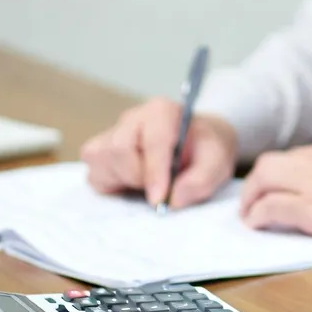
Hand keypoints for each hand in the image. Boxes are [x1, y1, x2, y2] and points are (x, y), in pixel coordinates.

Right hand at [82, 98, 237, 208]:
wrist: (197, 146)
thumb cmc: (204, 149)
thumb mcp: (218, 161)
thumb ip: (202, 179)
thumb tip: (174, 199)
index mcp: (162, 112)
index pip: (152, 139)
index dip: (155, 171)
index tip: (160, 198)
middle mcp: (132, 119)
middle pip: (118, 149)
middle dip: (138, 176)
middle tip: (160, 188)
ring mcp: (112, 135)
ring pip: (101, 162)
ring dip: (125, 181)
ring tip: (148, 182)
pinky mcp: (100, 154)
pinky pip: (94, 176)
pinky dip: (112, 187)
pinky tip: (133, 184)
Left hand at [239, 140, 311, 242]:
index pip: (296, 157)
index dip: (281, 174)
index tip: (277, 187)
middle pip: (271, 163)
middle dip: (256, 183)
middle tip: (252, 202)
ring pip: (263, 179)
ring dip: (251, 198)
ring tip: (250, 216)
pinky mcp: (311, 208)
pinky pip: (271, 207)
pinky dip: (258, 215)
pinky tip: (257, 225)